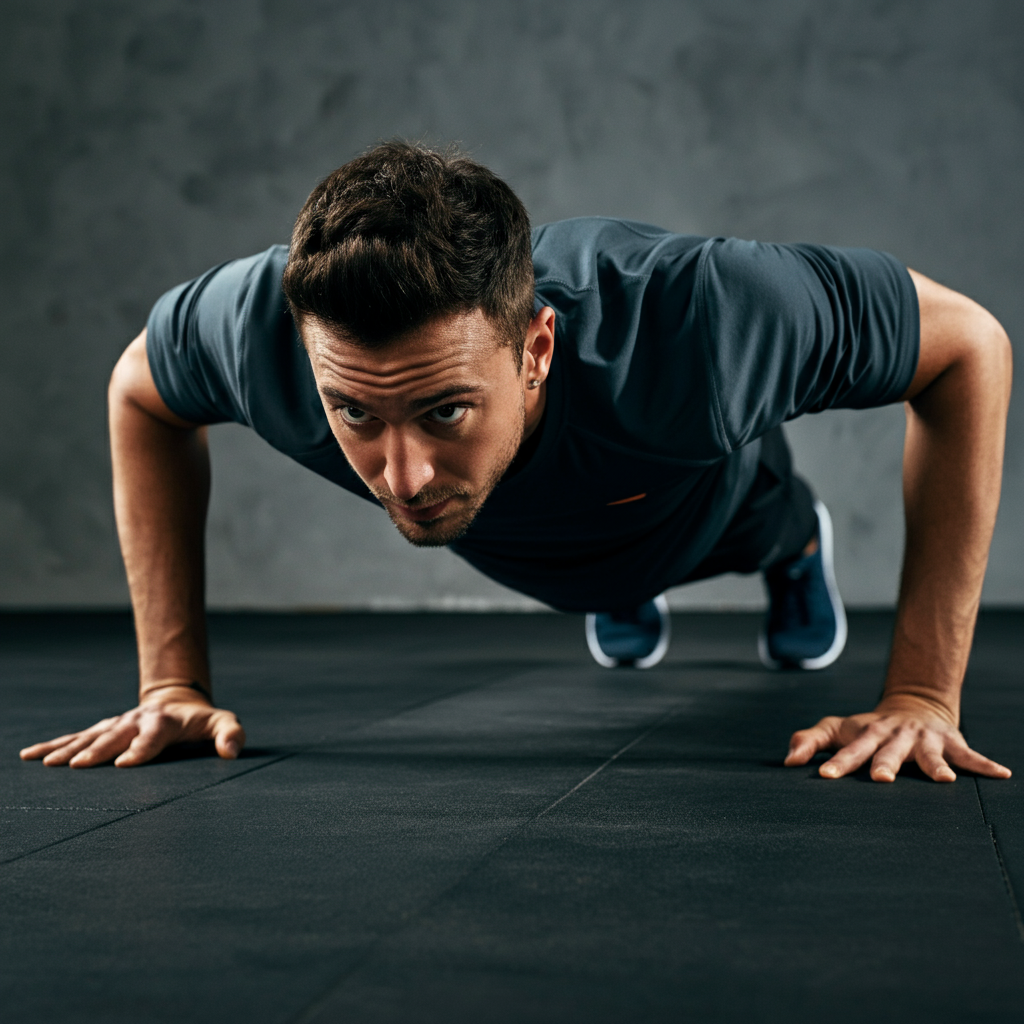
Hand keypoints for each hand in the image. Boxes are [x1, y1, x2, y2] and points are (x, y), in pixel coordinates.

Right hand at [19, 686, 245, 767]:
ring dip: (70, 749)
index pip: (154, 736)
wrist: (178, 702)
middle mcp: (136, 720)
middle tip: (79, 766)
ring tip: (47, 764)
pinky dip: (54, 745)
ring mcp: (117, 724)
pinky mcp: (104, 728)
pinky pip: (76, 736)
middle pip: (116, 736)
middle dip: (98, 750)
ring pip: (91, 736)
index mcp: (165, 722)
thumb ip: (231, 735)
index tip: (127, 763)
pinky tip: (31, 755)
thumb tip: (232, 752)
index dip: (142, 748)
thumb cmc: (202, 722)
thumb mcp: (223, 723)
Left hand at [784, 695, 1010, 782]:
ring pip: (929, 754)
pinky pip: (969, 756)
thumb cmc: (867, 727)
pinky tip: (1001, 775)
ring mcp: (923, 739)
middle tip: (880, 778)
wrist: (913, 706)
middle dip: (884, 764)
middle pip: (887, 751)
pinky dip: (985, 765)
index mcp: (866, 735)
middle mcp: (894, 736)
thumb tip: (787, 762)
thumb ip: (809, 741)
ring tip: (943, 780)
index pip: (848, 750)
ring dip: (935, 766)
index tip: (824, 775)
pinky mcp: (950, 743)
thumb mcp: (836, 729)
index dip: (837, 763)